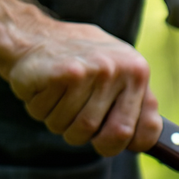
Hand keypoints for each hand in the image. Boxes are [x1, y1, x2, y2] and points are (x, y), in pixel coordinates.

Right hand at [0, 21, 161, 155]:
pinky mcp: (62, 73)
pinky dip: (39, 108)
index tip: (103, 141)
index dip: (119, 145)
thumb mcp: (118, 74)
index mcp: (138, 73)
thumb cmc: (81, 61)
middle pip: (98, 133)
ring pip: (69, 127)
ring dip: (56, 121)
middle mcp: (118, 70)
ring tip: (57, 96)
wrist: (34, 33)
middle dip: (79, 135)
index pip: (142, 132)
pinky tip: (44, 88)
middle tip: (71, 118)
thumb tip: (144, 142)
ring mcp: (91, 70)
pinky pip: (47, 114)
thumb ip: (136, 104)